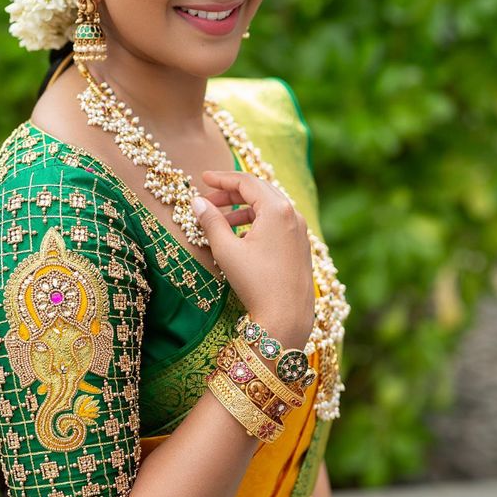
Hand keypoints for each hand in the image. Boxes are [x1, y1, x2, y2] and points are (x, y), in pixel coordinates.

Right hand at [192, 170, 314, 348]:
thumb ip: (211, 221)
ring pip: (268, 208)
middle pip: (259, 191)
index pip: (246, 182)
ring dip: (243, 210)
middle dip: (231, 194)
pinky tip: (240, 237)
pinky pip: (277, 224)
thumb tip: (196, 202)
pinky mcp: (300, 247)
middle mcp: (293, 215)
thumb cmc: (256, 283)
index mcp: (277, 209)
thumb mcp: (227, 250)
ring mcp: (300, 231)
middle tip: (208, 200)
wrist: (286, 318)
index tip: (203, 178)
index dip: (222, 179)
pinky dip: (256, 223)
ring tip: (219, 222)